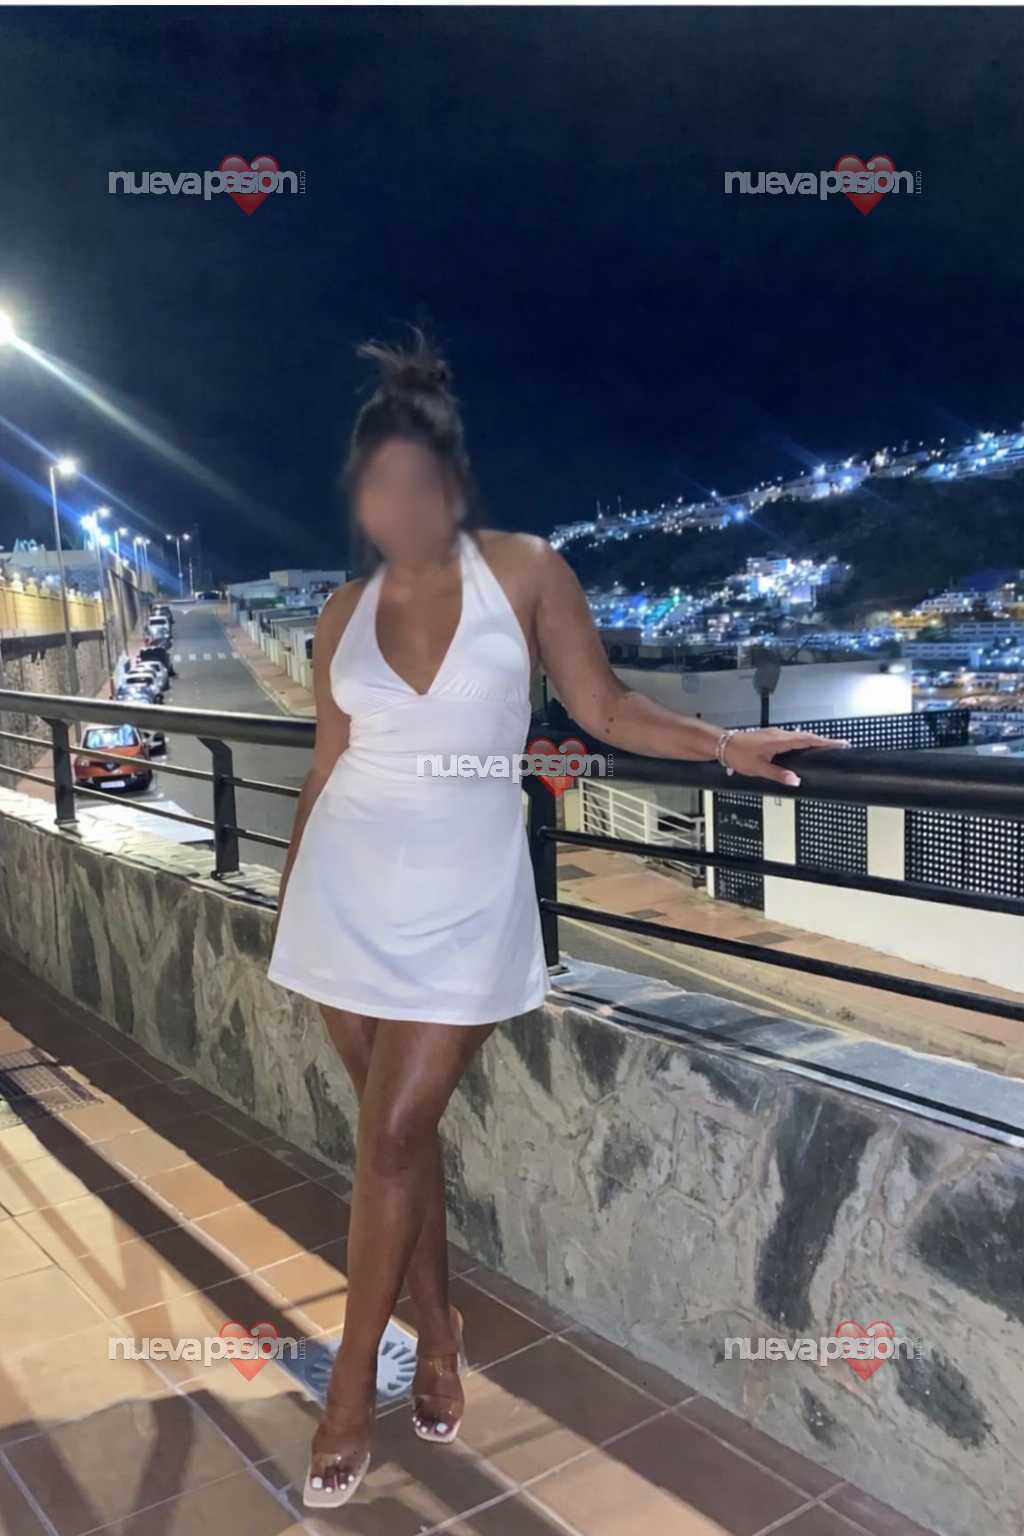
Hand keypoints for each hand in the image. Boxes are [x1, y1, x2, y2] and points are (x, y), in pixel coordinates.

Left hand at [720, 729, 846, 787]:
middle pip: (807, 736)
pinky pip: (792, 737)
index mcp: (779, 741)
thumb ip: (778, 775)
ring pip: (799, 736)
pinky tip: (804, 748)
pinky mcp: (771, 736)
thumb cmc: (738, 754)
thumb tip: (795, 780)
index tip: (840, 743)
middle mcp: (779, 734)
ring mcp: (775, 734)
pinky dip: (802, 741)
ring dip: (813, 740)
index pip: (808, 740)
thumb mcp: (758, 768)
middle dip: (824, 741)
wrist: (724, 745)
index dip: (826, 742)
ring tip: (826, 747)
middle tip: (839, 745)